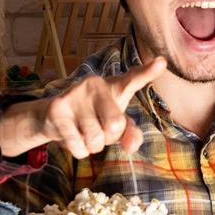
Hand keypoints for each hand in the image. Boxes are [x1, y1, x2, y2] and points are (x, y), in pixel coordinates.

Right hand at [0, 57, 166, 158]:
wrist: (53, 118)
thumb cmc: (91, 119)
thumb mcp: (114, 125)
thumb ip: (130, 134)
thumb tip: (132, 146)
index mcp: (113, 86)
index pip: (132, 79)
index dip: (147, 72)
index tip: (162, 62)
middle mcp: (95, 85)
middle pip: (115, 125)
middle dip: (109, 138)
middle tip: (99, 131)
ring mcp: (75, 95)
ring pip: (95, 139)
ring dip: (92, 146)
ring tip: (83, 133)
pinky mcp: (58, 109)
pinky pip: (79, 147)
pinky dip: (79, 151)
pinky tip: (71, 137)